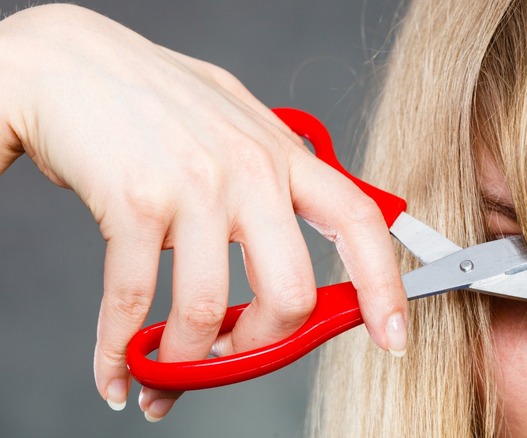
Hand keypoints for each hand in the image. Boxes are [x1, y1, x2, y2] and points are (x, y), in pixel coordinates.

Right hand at [0, 4, 407, 420]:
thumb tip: (294, 245)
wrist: (72, 62)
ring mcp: (196, 186)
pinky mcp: (136, 202)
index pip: (359, 222)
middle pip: (290, 294)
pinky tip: (117, 370)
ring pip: (207, 311)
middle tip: (232, 358)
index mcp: (285, 156)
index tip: (393, 335)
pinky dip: (121, 354)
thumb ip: (273, 178)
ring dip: (184, 363)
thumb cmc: (158, 99)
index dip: (384, 285)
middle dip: (261, 348)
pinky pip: (133, 303)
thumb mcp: (238, 125)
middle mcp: (252, 171)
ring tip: (165, 371)